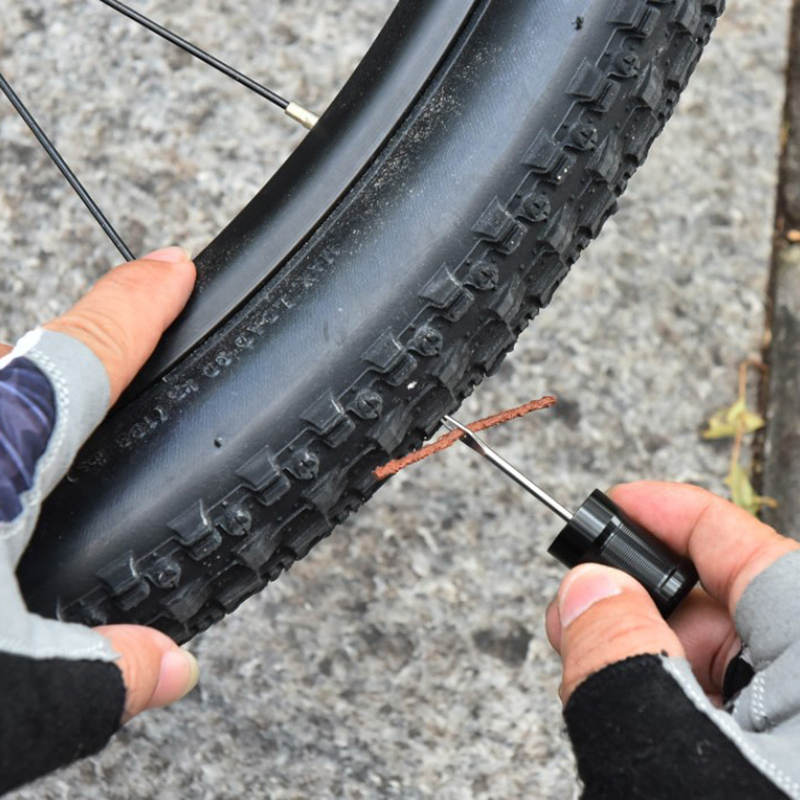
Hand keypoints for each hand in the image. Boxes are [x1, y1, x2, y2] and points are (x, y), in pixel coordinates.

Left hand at [0, 248, 198, 793]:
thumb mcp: (5, 703)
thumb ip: (104, 678)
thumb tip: (173, 670)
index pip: (85, 357)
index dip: (139, 306)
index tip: (172, 270)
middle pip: (10, 360)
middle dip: (61, 353)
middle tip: (95, 380)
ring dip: (2, 399)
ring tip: (17, 467)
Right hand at [546, 482, 799, 797]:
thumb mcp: (668, 755)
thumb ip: (624, 659)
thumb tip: (589, 586)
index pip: (750, 551)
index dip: (675, 514)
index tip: (617, 504)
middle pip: (726, 610)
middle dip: (641, 603)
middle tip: (578, 615)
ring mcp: (795, 729)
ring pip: (716, 664)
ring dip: (645, 659)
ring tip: (593, 686)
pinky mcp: (779, 762)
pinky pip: (722, 708)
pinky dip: (664, 701)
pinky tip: (628, 719)